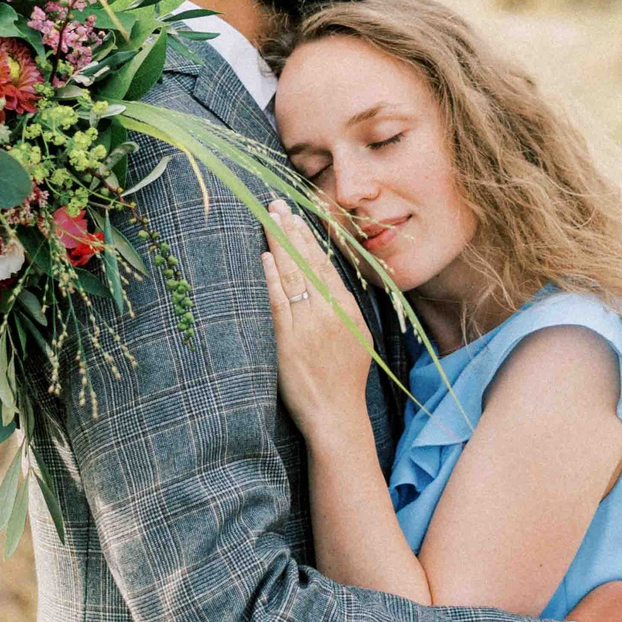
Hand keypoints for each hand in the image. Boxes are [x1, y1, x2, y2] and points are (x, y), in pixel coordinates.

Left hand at [260, 202, 373, 440]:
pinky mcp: (289, 342)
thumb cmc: (344, 380)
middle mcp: (331, 313)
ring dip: (280, 245)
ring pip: (293, 276)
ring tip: (268, 220)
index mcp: (348, 310)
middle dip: (291, 231)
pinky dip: (272, 278)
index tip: (295, 216)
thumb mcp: (356, 338)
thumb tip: (325, 281)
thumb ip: (342, 308)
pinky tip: (265, 258)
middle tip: (275, 204)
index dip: (308, 238)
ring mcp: (310, 326)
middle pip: (308, 263)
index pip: (325, 265)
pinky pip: (279, 303)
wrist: (336, 416)